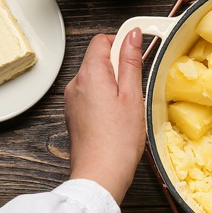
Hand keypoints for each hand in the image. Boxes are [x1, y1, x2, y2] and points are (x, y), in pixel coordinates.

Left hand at [64, 29, 144, 203]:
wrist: (99, 175)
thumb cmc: (118, 141)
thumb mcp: (133, 96)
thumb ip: (131, 62)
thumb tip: (132, 36)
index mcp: (90, 74)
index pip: (101, 40)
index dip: (121, 42)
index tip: (138, 51)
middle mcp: (76, 84)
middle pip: (98, 59)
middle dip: (119, 65)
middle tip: (137, 86)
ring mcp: (73, 100)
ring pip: (96, 78)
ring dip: (113, 83)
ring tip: (128, 105)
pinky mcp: (75, 115)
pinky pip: (91, 95)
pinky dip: (105, 98)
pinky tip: (118, 116)